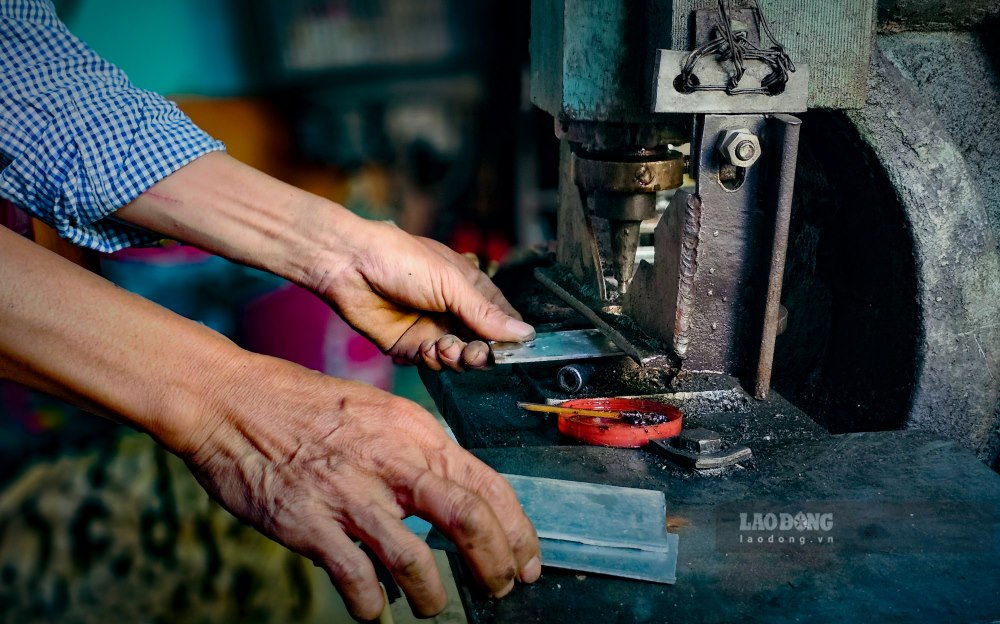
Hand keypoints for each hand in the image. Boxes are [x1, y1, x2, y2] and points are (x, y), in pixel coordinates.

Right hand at [186, 354, 541, 619]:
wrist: (233, 401)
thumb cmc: (304, 406)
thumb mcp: (379, 413)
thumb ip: (418, 455)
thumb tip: (454, 503)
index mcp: (413, 430)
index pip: (487, 483)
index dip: (517, 529)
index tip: (526, 559)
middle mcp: (389, 459)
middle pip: (468, 518)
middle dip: (495, 564)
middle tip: (499, 588)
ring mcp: (348, 493)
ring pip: (416, 560)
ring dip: (434, 595)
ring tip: (433, 605)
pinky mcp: (308, 523)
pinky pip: (357, 580)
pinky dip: (373, 606)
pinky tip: (376, 609)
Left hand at [309, 220, 534, 371]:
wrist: (348, 266)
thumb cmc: (400, 260)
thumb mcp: (450, 283)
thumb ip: (485, 313)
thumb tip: (523, 334)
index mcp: (469, 288)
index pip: (500, 319)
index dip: (507, 336)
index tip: (510, 350)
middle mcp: (453, 310)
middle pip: (481, 344)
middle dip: (478, 352)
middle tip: (471, 351)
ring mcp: (431, 329)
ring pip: (457, 358)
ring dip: (454, 357)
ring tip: (442, 345)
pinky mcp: (408, 346)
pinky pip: (430, 363)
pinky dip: (431, 360)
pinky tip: (423, 348)